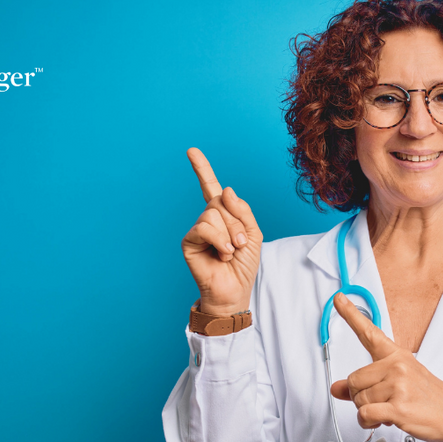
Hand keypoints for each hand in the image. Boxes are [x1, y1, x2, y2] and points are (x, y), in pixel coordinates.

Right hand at [181, 148, 262, 315]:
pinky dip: (219, 240)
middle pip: (220, 202)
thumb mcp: (253, 233)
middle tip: (240, 244)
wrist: (235, 290)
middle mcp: (207, 219)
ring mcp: (197, 229)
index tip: (191, 151)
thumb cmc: (244, 265)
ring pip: (213, 213)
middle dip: (236, 223)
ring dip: (229, 234)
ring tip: (230, 251)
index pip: (210, 187)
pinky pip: (204, 227)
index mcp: (223, 215)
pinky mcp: (189, 241)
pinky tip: (222, 254)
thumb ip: (242, 210)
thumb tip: (225, 189)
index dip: (202, 169)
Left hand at [328, 294, 442, 441]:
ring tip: (390, 410)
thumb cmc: (428, 398)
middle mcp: (397, 365)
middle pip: (354, 381)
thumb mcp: (397, 384)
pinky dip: (368, 422)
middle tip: (382, 402)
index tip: (338, 298)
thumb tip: (336, 388)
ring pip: (358, 400)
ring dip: (368, 412)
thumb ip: (364, 384)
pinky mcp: (399, 406)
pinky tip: (382, 420)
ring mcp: (399, 385)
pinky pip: (365, 414)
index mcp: (396, 355)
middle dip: (361, 397)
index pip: (369, 332)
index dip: (350, 314)